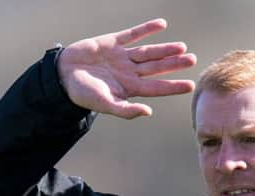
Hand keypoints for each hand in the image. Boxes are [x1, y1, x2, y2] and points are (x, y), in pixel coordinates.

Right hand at [57, 18, 196, 118]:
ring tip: (182, 47)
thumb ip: (126, 109)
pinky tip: (162, 24)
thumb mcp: (105, 104)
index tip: (191, 85)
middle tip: (192, 59)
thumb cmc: (83, 94)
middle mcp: (130, 71)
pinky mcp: (113, 42)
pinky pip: (133, 34)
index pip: (157, 87)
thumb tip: (148, 112)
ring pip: (148, 51)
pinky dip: (146, 29)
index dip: (173, 86)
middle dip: (174, 64)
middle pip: (156, 67)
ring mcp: (122, 56)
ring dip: (165, 48)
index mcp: (130, 88)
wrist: (62, 75)